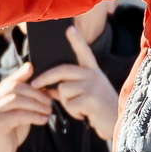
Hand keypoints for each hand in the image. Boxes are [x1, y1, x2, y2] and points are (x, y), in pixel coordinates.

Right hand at [0, 65, 54, 151]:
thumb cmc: (11, 129)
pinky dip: (33, 116)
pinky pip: (18, 115)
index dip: (25, 75)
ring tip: (48, 111)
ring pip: (17, 100)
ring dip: (36, 105)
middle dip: (36, 93)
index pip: (12, 80)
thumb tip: (44, 87)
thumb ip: (27, 99)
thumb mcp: (20, 111)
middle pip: (16, 88)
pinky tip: (43, 120)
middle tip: (49, 100)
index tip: (41, 75)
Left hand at [30, 26, 121, 140]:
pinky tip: (84, 114)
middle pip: (62, 70)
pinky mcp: (91, 98)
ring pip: (63, 89)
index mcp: (92, 70)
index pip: (84, 52)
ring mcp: (93, 85)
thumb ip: (67, 87)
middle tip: (34, 85)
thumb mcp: (85, 93)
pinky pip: (69, 104)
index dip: (76, 40)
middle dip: (45, 78)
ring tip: (79, 107)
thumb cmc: (98, 107)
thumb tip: (47, 87)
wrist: (116, 123)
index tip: (69, 29)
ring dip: (65, 102)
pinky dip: (72, 112)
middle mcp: (93, 74)